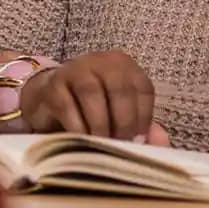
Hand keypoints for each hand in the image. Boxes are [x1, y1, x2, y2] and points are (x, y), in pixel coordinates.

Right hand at [17, 51, 154, 139]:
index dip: (144, 117)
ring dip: (100, 124)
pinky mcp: (52, 86)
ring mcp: (74, 70)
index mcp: (123, 67)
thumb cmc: (90, 112)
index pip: (142, 88)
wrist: (47, 104)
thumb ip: (142, 130)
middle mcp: (101, 62)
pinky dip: (78, 127)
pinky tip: (81, 141)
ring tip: (101, 144)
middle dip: (123, 121)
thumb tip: (161, 139)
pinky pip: (67, 105)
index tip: (138, 142)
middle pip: (119, 87)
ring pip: (92, 92)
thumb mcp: (118, 119)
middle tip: (120, 145)